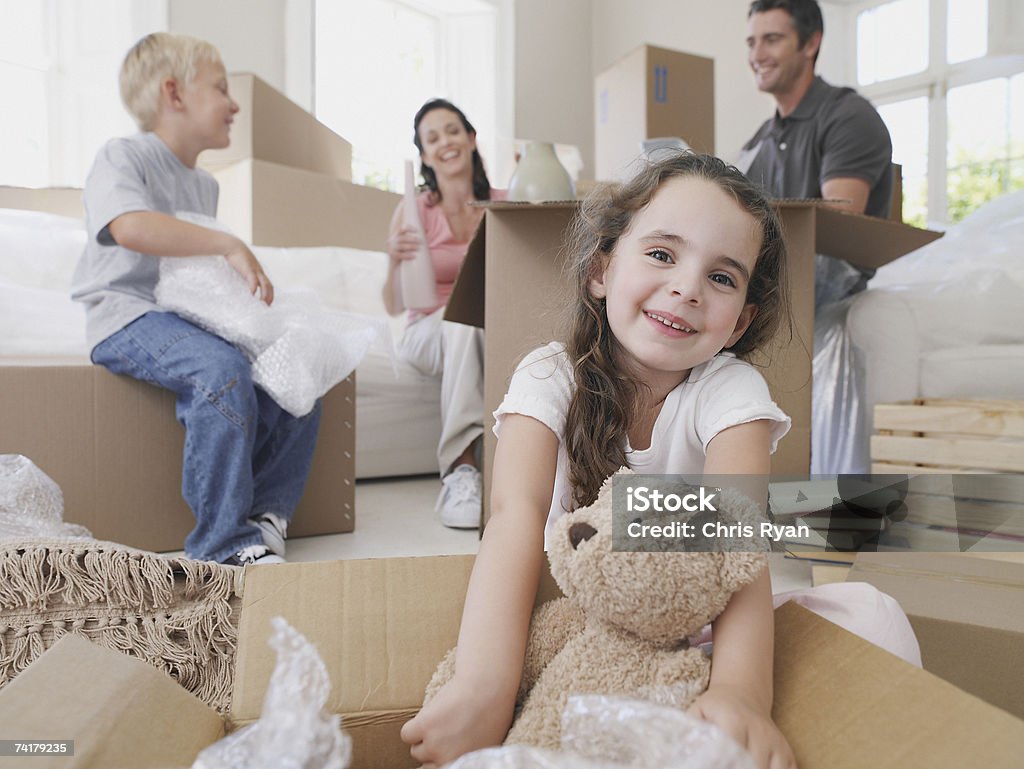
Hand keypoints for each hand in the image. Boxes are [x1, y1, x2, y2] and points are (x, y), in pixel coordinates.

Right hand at [224, 239, 273, 304]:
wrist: (233, 246)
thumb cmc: (237, 257)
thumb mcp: (243, 268)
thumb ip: (246, 276)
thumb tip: (244, 285)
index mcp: (259, 272)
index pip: (268, 284)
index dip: (270, 293)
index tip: (268, 303)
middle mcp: (259, 271)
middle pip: (269, 285)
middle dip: (270, 296)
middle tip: (267, 306)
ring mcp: (255, 270)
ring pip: (264, 283)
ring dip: (264, 293)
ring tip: (262, 302)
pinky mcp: (248, 268)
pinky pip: (253, 278)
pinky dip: (254, 286)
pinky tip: (252, 293)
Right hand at [387, 225, 423, 267]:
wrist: (396, 264)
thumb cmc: (404, 252)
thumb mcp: (406, 243)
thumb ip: (411, 239)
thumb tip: (422, 237)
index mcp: (396, 235)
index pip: (401, 229)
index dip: (409, 228)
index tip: (417, 231)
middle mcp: (392, 240)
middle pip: (402, 238)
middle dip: (412, 239)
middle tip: (421, 241)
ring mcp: (391, 247)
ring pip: (401, 246)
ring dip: (411, 246)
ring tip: (418, 248)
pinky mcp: (392, 255)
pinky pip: (400, 255)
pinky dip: (407, 255)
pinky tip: (414, 256)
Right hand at [400, 676, 514, 768]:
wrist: (487, 686)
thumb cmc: (492, 711)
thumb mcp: (485, 744)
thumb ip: (467, 757)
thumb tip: (454, 758)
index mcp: (463, 765)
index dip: (439, 760)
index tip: (440, 752)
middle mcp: (447, 760)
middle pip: (427, 765)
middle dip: (432, 751)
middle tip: (442, 734)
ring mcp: (435, 745)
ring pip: (416, 751)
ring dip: (422, 739)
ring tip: (438, 722)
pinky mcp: (424, 726)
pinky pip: (406, 734)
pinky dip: (413, 727)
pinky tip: (427, 716)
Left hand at [688, 685, 795, 768]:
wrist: (743, 695)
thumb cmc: (715, 708)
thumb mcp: (698, 712)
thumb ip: (691, 732)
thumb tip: (686, 755)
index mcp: (735, 720)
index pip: (731, 751)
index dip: (722, 763)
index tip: (714, 765)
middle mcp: (760, 731)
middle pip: (752, 766)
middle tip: (727, 767)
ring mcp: (777, 744)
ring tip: (741, 768)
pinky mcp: (788, 754)